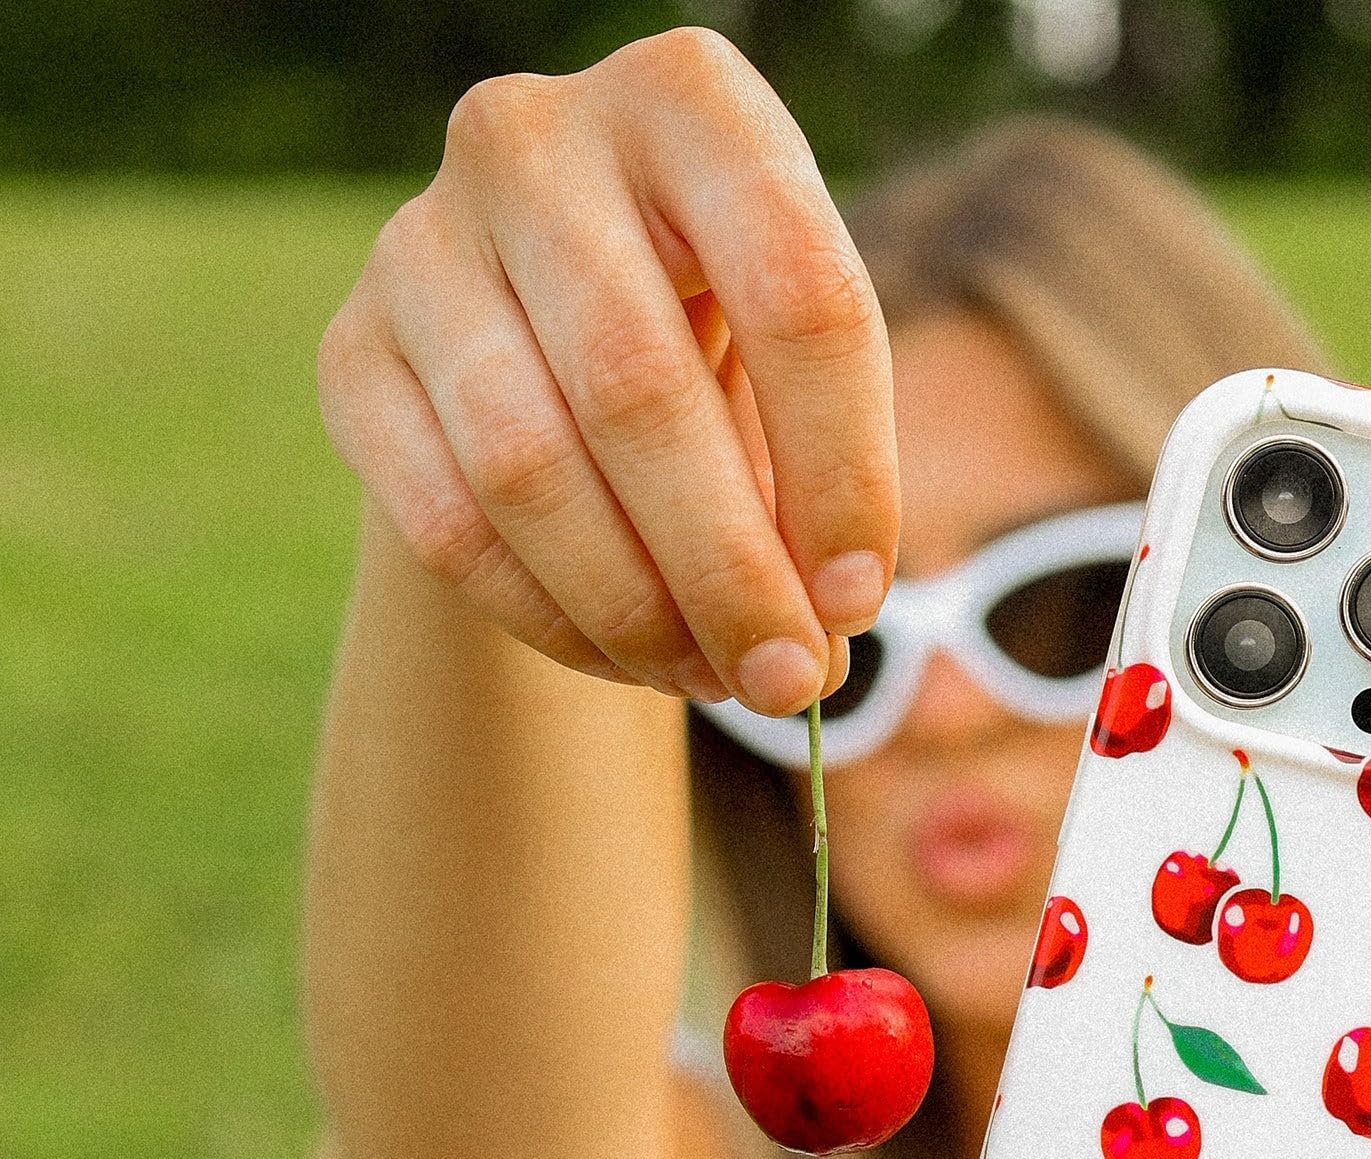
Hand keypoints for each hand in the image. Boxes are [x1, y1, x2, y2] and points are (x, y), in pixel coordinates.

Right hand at [318, 29, 896, 714]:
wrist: (549, 324)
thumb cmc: (716, 337)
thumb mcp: (790, 364)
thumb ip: (819, 477)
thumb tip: (818, 640)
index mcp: (691, 104)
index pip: (797, 297)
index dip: (842, 473)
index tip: (857, 601)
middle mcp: (536, 140)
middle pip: (641, 390)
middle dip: (729, 571)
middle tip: (787, 681)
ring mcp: (421, 238)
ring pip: (528, 467)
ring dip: (636, 610)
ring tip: (711, 678)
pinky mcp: (351, 350)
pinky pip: (449, 524)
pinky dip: (552, 619)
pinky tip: (626, 657)